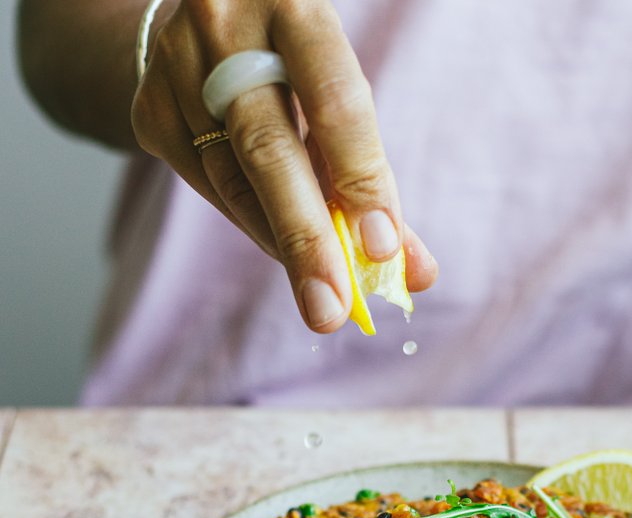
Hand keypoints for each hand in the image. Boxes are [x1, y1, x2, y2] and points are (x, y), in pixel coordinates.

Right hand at [131, 0, 436, 332]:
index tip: (381, 249)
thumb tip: (417, 272)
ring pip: (235, 180)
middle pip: (269, 151)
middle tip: (332, 309)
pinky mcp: (150, 110)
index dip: (360, 178)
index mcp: (290, 2)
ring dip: (283, 247)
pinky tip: (283, 250)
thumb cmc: (293, 64)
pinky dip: (255, 227)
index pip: (334, 101)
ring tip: (320, 297)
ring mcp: (176, 67)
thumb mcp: (337, 91)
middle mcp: (224, 25)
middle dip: (307, 240)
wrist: (198, 21)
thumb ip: (374, 176)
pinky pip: (210, 189)